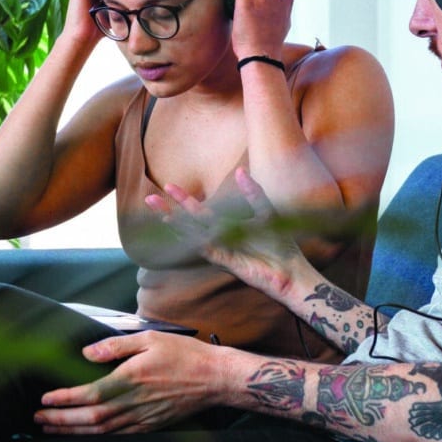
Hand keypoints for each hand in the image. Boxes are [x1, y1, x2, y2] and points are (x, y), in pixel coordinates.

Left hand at [33, 331, 224, 434]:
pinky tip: (83, 436)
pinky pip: (118, 436)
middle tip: (38, 418)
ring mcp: (142, 418)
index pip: (90, 394)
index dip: (64, 399)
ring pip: (101, 431)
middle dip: (60, 420)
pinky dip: (96, 438)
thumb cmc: (184, 355)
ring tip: (50, 428)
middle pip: (90, 418)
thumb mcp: (150, 338)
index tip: (45, 399)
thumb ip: (115, 346)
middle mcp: (134, 402)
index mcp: (131, 379)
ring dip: (73, 432)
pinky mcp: (150, 426)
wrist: (215, 379)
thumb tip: (87, 352)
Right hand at [145, 167, 306, 305]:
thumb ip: (253, 192)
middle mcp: (219, 238)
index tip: (168, 186)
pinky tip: (186, 232)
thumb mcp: (266, 212)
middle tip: (149, 197)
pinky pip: (208, 249)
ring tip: (160, 213)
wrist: (291, 270)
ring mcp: (221, 250)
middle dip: (170, 209)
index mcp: (225, 227)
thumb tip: (240, 171)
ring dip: (177, 224)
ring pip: (193, 235)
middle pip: (189, 221)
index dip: (183, 199)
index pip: (199, 211)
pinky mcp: (227, 262)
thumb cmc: (279, 245)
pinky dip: (196, 240)